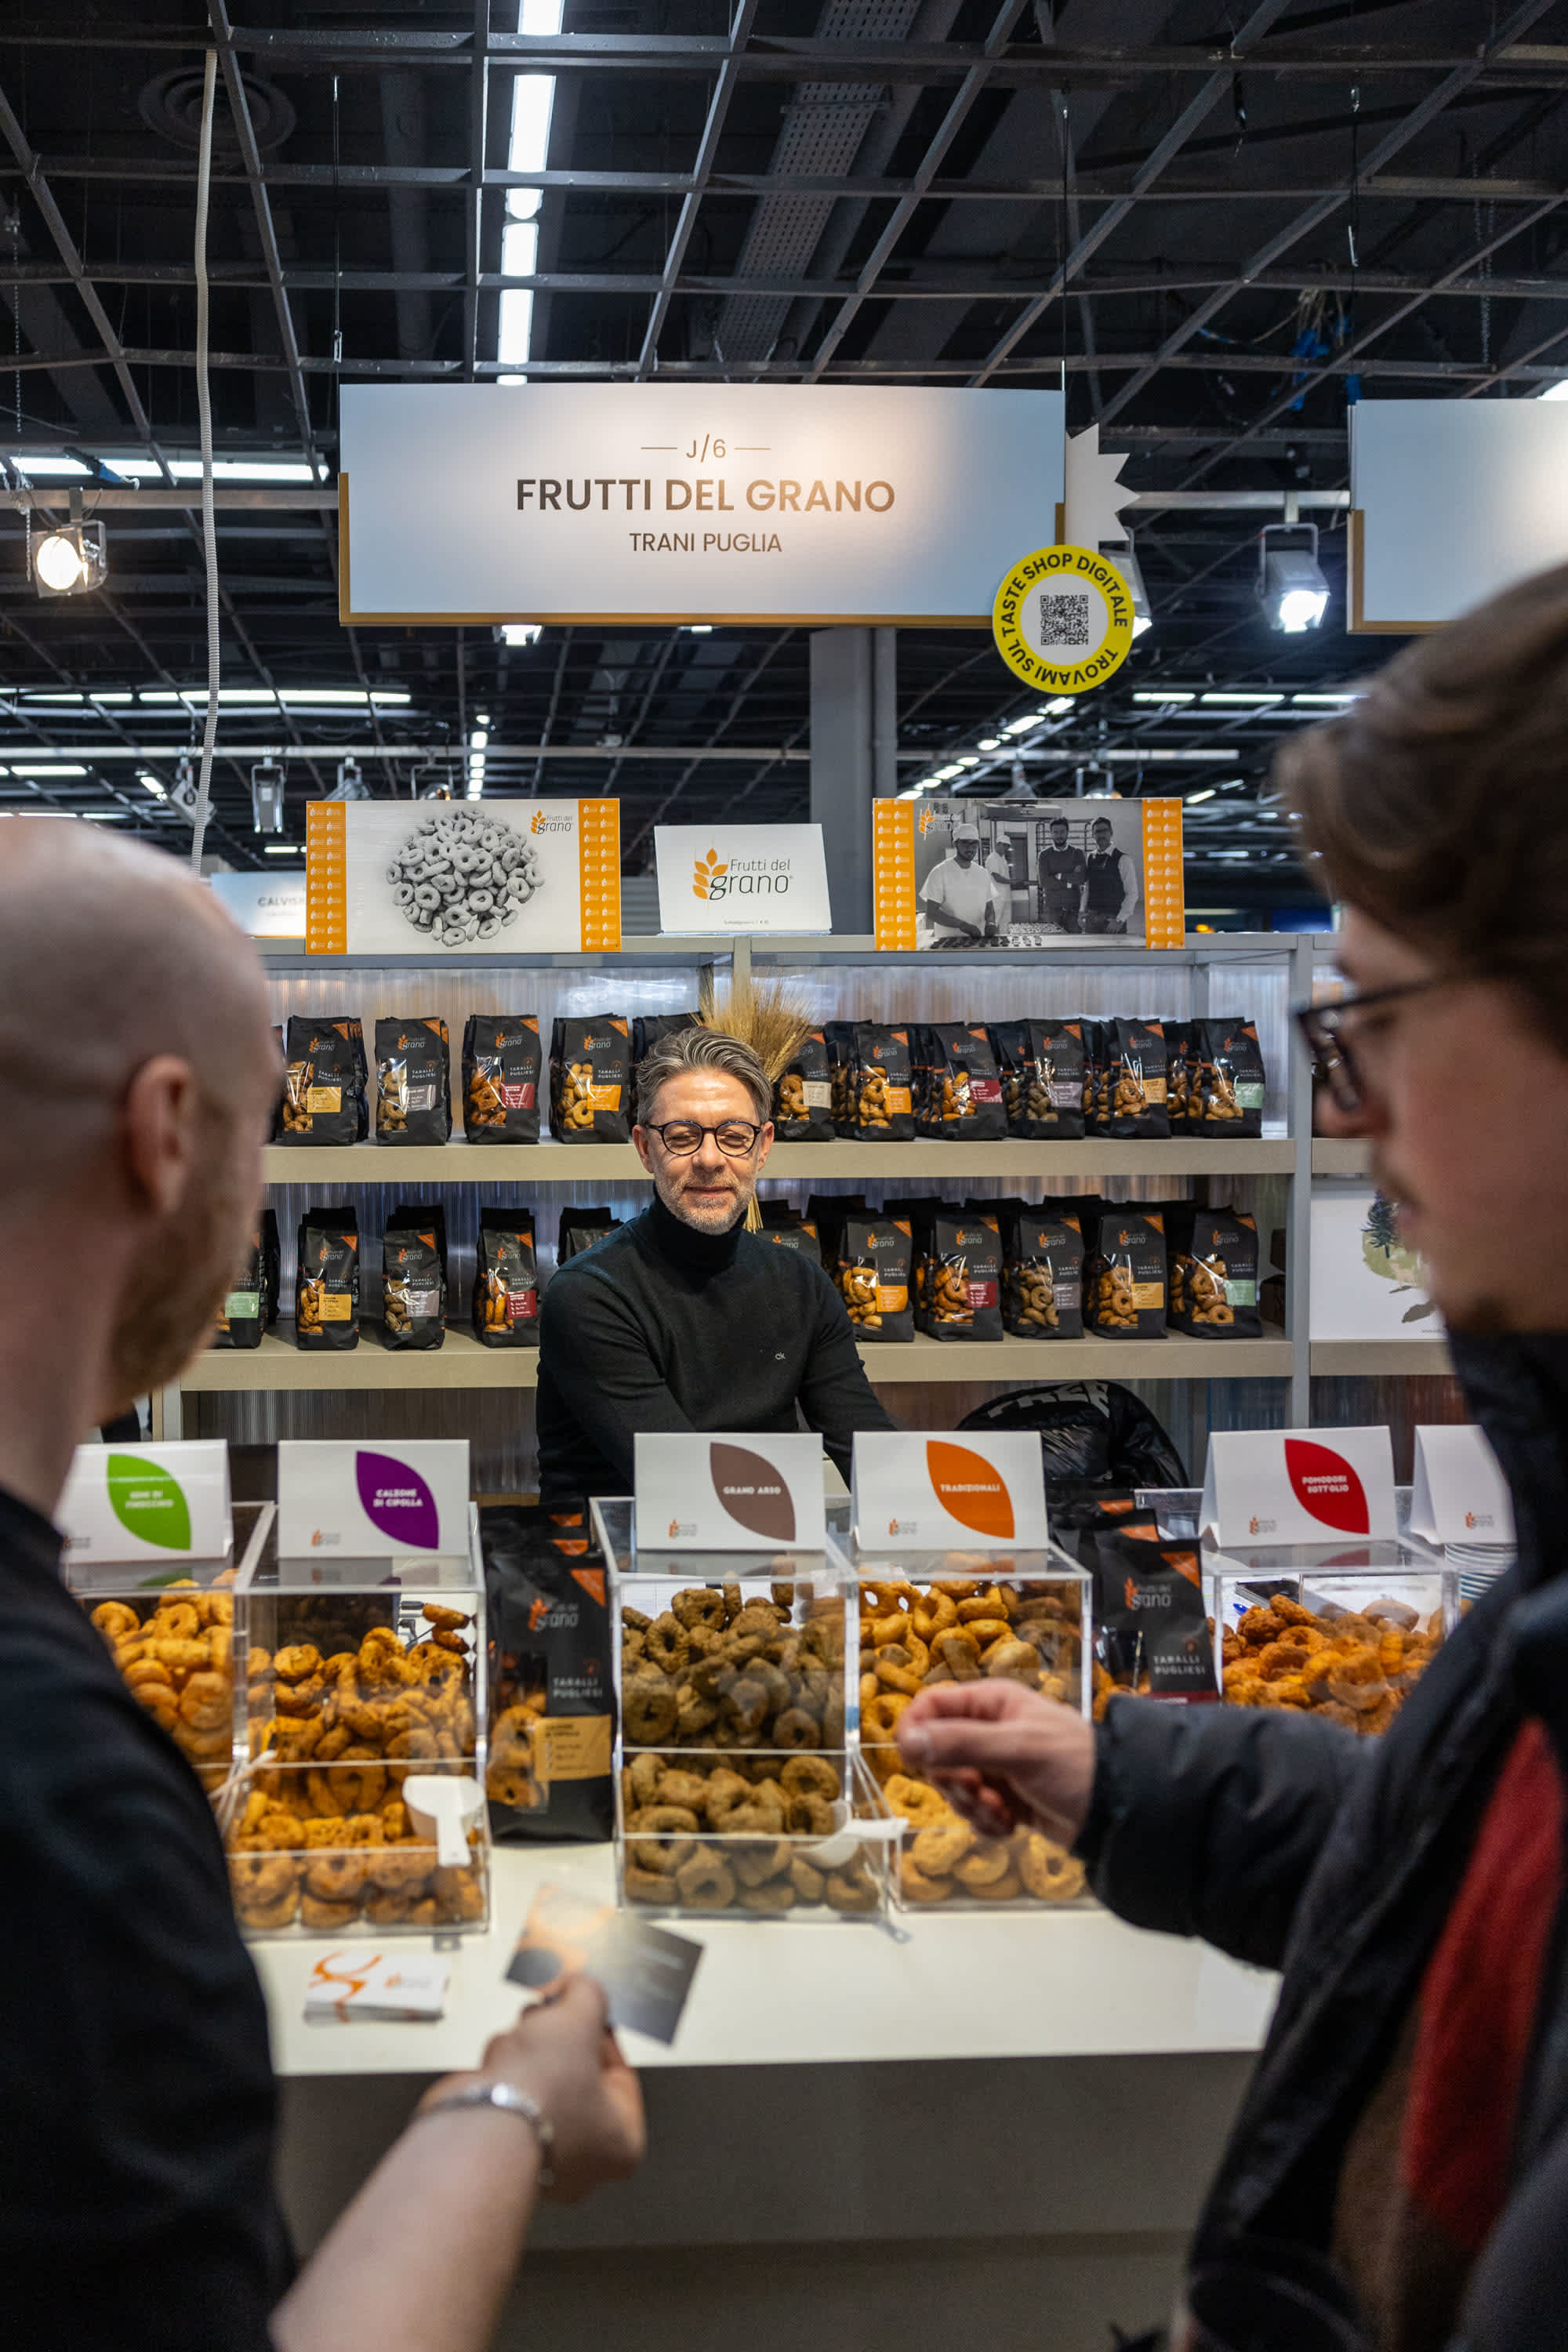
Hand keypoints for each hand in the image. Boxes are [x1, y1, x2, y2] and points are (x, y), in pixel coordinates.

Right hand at [431, 1975, 645, 2202]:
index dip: (600, 2033)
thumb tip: (580, 1987)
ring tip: (523, 2040)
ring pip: (541, 2081)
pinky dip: (504, 2072)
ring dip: (529, 2050)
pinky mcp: (501, 2146)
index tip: (586, 2012)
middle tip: (551, 2017)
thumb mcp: (581, 2018)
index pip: (620, 2074)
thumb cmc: (541, 2091)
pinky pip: (510, 2096)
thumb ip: (589, 1995)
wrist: (479, 2122)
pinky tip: (501, 2064)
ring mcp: (538, 2157)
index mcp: (620, 2144)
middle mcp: (582, 2161)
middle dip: (559, 2038)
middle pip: (577, 2075)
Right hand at [896, 1681, 1095, 1849]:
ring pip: (953, 1788)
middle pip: (936, 1753)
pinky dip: (987, 1822)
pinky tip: (1011, 1825)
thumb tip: (905, 1741)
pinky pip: (972, 1812)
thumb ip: (961, 1743)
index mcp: (991, 1703)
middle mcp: (988, 1731)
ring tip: (1003, 1811)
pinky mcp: (1003, 1800)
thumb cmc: (1072, 1765)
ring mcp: (995, 1767)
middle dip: (953, 1781)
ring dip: (972, 1806)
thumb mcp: (1018, 1749)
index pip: (931, 1706)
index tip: (918, 1761)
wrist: (1116, 1812)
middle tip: (980, 1790)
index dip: (917, 1731)